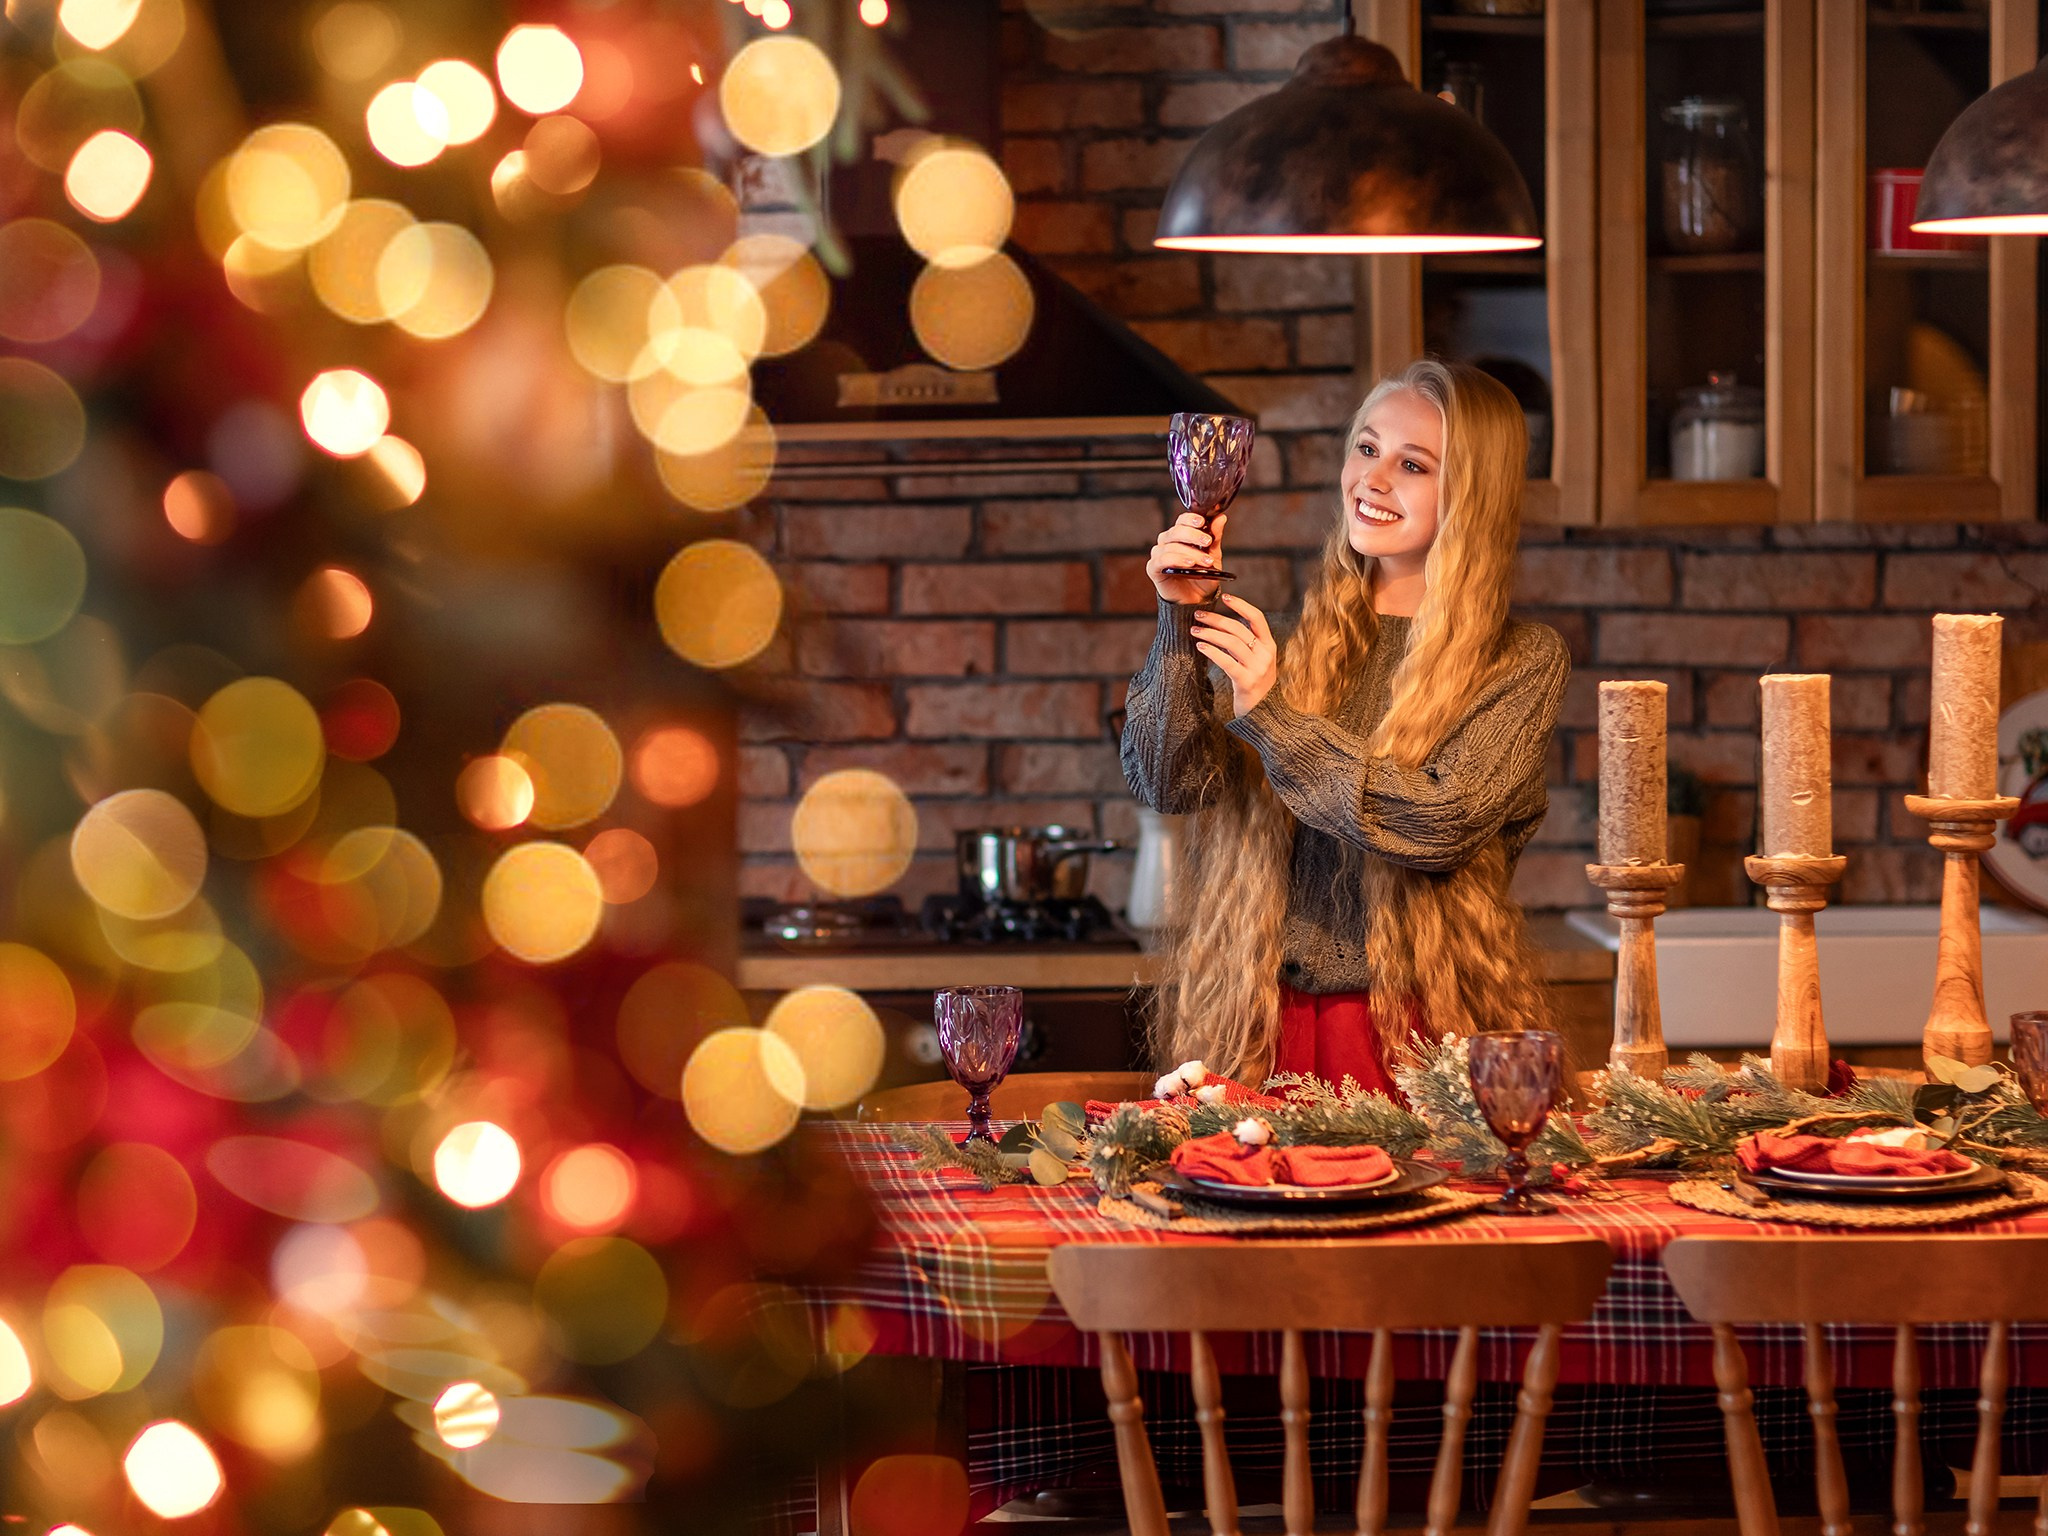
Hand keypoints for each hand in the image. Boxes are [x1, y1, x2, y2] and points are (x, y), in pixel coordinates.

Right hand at [1145, 512, 1227, 605]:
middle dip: (1193, 535)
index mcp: (1180, 535)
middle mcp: (1167, 542)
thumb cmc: (1202, 575)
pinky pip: (1162, 560)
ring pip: (1172, 547)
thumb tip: (1220, 518)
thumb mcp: (1213, 555)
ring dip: (1191, 553)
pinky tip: (1189, 564)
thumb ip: (1215, 537)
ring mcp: (1159, 555)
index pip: (1182, 520)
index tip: (1202, 522)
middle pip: (1176, 531)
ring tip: (1205, 561)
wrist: (1197, 599)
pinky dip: (1176, 560)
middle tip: (1208, 542)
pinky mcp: (1153, 568)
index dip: (1190, 519)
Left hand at [1191, 594, 1276, 717]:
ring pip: (1231, 643)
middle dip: (1216, 619)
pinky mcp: (1247, 682)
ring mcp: (1258, 668)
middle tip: (1198, 615)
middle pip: (1238, 629)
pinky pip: (1227, 662)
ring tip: (1194, 631)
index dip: (1241, 605)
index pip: (1257, 618)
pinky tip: (1200, 647)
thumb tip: (1222, 623)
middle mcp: (1266, 654)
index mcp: (1269, 645)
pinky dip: (1212, 652)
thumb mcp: (1257, 661)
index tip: (1225, 597)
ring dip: (1210, 634)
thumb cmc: (1254, 683)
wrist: (1263, 714)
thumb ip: (1246, 644)